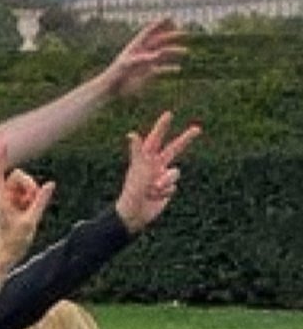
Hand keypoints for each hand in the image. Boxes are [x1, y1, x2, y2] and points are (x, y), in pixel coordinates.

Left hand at [0, 148, 54, 266]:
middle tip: (32, 199)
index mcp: (0, 198)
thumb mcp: (31, 219)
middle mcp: (4, 195)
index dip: (1, 158)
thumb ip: (41, 200)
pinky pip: (30, 192)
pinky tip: (31, 211)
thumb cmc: (15, 239)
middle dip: (29, 184)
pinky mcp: (17, 202)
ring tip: (30, 209)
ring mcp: (10, 198)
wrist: (9, 252)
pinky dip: (34, 198)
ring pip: (26, 183)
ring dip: (32, 193)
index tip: (3, 143)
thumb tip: (51, 183)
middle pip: (19, 175)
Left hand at [99, 19, 185, 100]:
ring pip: (163, 54)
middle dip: (171, 36)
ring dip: (174, 52)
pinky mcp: (147, 74)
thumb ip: (142, 58)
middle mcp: (142, 53)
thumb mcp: (128, 64)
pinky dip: (169, 69)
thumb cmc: (116, 74)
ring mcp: (145, 63)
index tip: (170, 17)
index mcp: (135, 46)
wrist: (111, 88)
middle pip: (159, 41)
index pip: (148, 32)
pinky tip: (178, 69)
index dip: (158, 24)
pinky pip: (161, 70)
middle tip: (184, 31)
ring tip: (185, 51)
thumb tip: (158, 55)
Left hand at [113, 112, 200, 233]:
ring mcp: (162, 177)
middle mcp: (155, 166)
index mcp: (146, 159)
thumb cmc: (133, 190)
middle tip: (198, 129)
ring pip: (175, 172)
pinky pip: (174, 186)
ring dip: (166, 182)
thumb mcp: (137, 169)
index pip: (155, 139)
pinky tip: (155, 198)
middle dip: (185, 139)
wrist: (134, 214)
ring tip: (152, 190)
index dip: (162, 127)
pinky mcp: (167, 188)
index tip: (169, 114)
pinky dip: (166, 192)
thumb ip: (138, 151)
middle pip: (174, 149)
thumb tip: (131, 133)